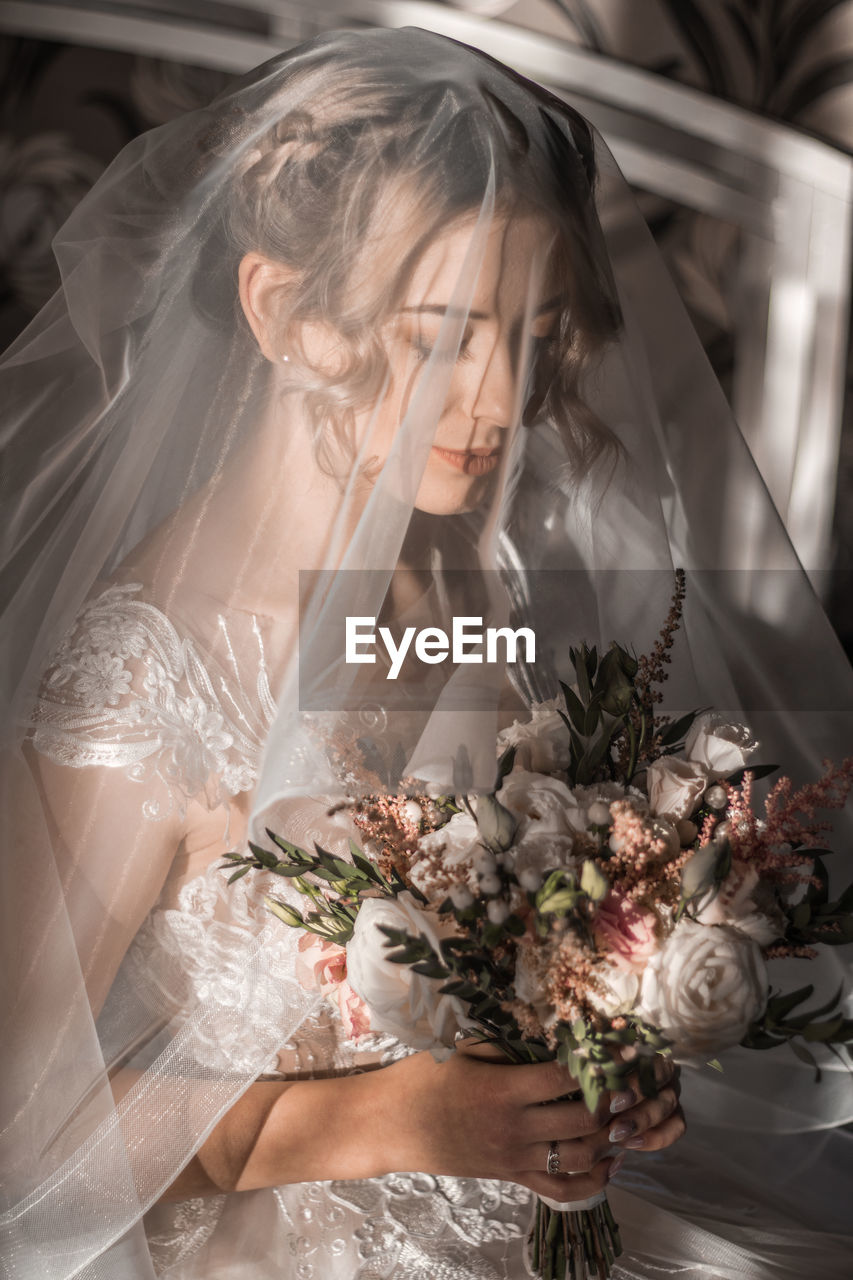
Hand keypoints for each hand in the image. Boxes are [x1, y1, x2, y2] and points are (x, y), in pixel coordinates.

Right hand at [379, 1043, 684, 1200]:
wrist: (391, 1124)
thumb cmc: (424, 1076)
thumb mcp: (463, 1046)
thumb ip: (507, 1038)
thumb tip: (553, 1022)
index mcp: (503, 1088)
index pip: (565, 1076)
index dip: (600, 1062)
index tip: (624, 1048)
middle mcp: (514, 1127)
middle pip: (583, 1118)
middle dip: (615, 1100)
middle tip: (637, 1080)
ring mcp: (514, 1157)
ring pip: (579, 1155)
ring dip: (611, 1137)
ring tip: (630, 1114)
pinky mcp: (510, 1176)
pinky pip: (561, 1189)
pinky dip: (593, 1180)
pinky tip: (612, 1161)